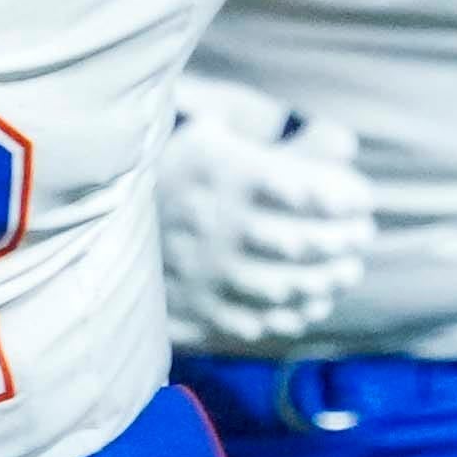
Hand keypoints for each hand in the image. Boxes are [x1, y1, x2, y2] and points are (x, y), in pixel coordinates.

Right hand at [156, 77, 375, 350]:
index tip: (362, 200)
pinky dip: (293, 315)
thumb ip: (281, 142)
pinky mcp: (197, 308)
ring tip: (347, 271)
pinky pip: (258, 320)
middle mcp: (221, 227)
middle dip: (345, 242)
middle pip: (303, 243)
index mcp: (227, 176)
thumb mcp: (215, 136)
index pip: (308, 190)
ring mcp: (208, 273)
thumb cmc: (169, 170)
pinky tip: (311, 303)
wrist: (94, 221)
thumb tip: (345, 144)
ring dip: (327, 281)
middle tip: (362, 236)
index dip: (347, 199)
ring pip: (286, 286)